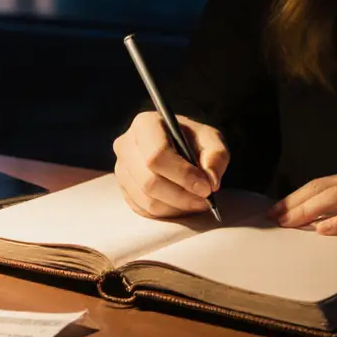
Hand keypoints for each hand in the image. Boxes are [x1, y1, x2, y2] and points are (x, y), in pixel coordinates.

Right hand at [113, 111, 229, 218]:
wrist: (178, 146)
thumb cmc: (193, 140)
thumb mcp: (211, 140)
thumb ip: (216, 157)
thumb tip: (210, 181)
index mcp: (145, 124)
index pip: (157, 155)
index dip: (183, 175)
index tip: (206, 187)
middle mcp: (126, 145)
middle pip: (149, 181)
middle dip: (181, 196)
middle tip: (205, 200)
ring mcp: (121, 169)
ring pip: (147, 200)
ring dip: (177, 207)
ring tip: (197, 201)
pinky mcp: (123, 189)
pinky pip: (144, 210)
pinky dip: (167, 212)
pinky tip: (182, 203)